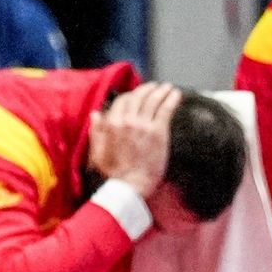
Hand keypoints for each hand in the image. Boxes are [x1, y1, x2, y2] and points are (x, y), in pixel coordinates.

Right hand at [88, 82, 181, 197]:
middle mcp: (127, 121)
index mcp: (111, 125)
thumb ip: (96, 132)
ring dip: (161, 91)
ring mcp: (143, 125)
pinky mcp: (158, 131)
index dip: (129, 96)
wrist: (129, 185)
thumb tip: (96, 114)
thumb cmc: (113, 173)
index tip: (135, 95)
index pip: (121, 101)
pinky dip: (171, 99)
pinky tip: (176, 95)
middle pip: (138, 97)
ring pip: (153, 100)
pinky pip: (165, 109)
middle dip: (147, 89)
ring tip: (167, 87)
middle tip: (154, 86)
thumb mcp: (97, 152)